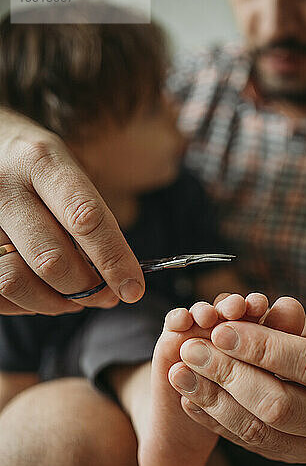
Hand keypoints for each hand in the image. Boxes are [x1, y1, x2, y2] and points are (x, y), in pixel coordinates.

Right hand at [0, 109, 143, 314]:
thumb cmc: (34, 163)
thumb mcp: (67, 167)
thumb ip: (90, 215)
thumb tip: (119, 274)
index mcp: (42, 162)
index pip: (85, 219)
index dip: (114, 260)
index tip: (133, 288)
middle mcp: (5, 187)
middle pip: (50, 259)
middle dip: (86, 289)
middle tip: (106, 295)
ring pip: (14, 280)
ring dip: (54, 302)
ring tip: (75, 298)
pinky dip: (25, 303)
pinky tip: (43, 294)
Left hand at [169, 307, 305, 462]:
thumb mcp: (301, 324)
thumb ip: (276, 320)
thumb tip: (238, 312)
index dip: (260, 348)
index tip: (219, 330)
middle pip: (280, 405)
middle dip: (229, 375)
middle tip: (191, 350)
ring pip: (258, 431)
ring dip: (212, 400)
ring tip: (179, 372)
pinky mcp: (285, 458)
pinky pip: (244, 443)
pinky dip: (213, 419)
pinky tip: (188, 396)